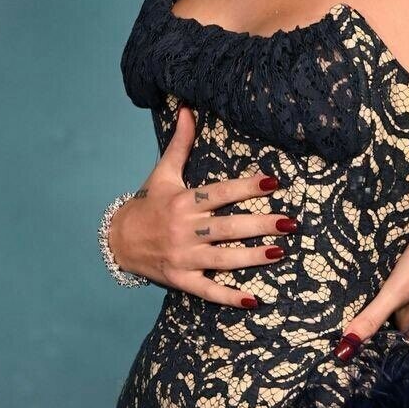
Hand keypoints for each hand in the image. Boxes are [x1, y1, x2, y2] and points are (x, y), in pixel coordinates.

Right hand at [108, 104, 299, 305]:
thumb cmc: (148, 204)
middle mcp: (184, 230)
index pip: (220, 193)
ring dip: (252, 257)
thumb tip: (188, 108)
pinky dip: (230, 297)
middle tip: (290, 222)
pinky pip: (209, 291)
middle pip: (227, 227)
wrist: (118, 241)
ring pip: (223, 259)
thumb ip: (180, 143)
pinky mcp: (182, 280)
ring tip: (280, 252)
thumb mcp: (163, 173)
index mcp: (183, 202)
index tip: (274, 182)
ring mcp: (183, 257)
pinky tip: (255, 299)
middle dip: (260, 225)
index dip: (247, 187)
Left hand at [332, 201, 408, 361]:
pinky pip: (408, 284)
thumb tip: (347, 348)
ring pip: (404, 303)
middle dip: (382, 324)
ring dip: (388, 304)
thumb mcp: (394, 293)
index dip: (379, 344)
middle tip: (355, 320)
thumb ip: (373, 317)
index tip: (357, 342)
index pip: (397, 341)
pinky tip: (383, 276)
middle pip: (401, 323)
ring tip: (364, 299)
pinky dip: (394, 285)